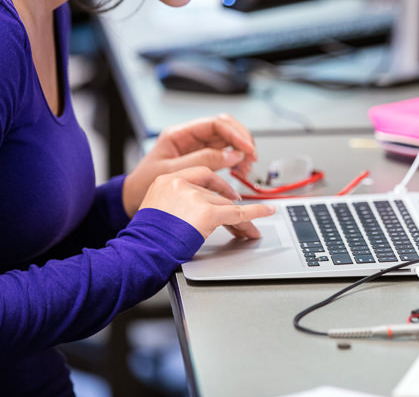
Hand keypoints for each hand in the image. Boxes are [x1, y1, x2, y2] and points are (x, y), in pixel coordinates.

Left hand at [122, 114, 256, 217]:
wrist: (132, 199)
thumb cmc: (144, 185)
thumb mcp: (173, 173)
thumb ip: (203, 161)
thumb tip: (231, 155)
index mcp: (179, 134)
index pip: (215, 124)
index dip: (235, 134)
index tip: (247, 149)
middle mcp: (190, 137)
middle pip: (225, 128)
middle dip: (242, 140)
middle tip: (251, 157)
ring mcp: (196, 147)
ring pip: (228, 140)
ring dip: (241, 151)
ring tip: (246, 168)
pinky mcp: (201, 158)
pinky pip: (225, 154)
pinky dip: (236, 161)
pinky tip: (239, 171)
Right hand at [138, 166, 274, 238]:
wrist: (140, 253)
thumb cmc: (144, 240)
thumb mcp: (156, 212)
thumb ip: (175, 204)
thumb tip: (194, 212)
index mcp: (166, 180)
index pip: (201, 176)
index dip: (218, 186)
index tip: (228, 194)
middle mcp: (181, 183)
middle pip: (216, 193)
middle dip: (230, 208)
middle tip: (242, 219)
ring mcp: (195, 196)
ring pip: (226, 205)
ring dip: (240, 220)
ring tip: (248, 232)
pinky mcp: (207, 212)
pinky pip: (237, 213)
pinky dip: (255, 213)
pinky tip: (266, 211)